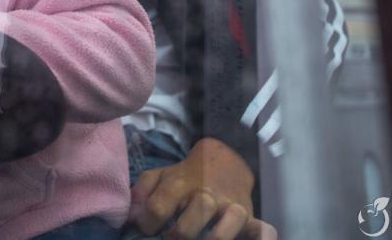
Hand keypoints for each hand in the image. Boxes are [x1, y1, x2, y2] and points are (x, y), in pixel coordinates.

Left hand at [129, 137, 261, 239]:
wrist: (225, 159)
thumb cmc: (186, 176)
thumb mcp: (160, 175)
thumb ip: (141, 192)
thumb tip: (129, 216)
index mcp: (180, 183)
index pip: (159, 205)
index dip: (147, 223)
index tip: (146, 228)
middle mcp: (206, 194)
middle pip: (196, 211)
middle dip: (181, 232)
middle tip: (173, 238)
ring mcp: (231, 206)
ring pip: (228, 222)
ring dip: (215, 237)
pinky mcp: (250, 216)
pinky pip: (262, 229)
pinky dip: (262, 238)